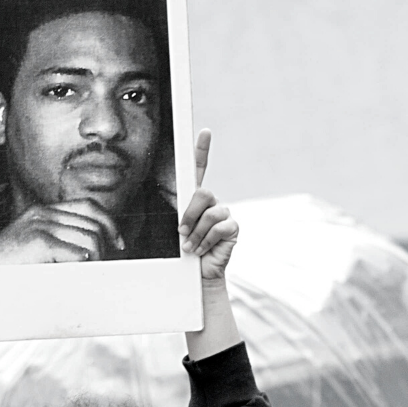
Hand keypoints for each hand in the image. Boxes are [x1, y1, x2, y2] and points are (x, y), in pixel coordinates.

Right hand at [0, 199, 123, 263]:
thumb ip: (60, 243)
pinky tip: (79, 275)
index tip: (118, 245)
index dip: (110, 225)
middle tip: (108, 265)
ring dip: (98, 261)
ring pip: (92, 239)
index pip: (89, 207)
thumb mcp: (33, 250)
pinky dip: (86, 267)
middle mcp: (42, 214)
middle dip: (108, 247)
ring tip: (91, 275)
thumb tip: (97, 252)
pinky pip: (80, 253)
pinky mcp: (39, 241)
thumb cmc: (3, 270)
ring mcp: (40, 225)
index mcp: (42, 212)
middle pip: (95, 224)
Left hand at [179, 130, 236, 285]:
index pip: (199, 169)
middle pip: (202, 192)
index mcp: (195, 199)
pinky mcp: (232, 227)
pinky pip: (219, 226)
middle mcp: (211, 203)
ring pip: (209, 212)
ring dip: (195, 233)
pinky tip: (203, 249)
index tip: (204, 132)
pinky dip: (206, 240)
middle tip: (181, 232)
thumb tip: (178, 219)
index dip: (203, 149)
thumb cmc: (182, 253)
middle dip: (189, 214)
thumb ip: (178, 217)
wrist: (197, 275)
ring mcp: (224, 214)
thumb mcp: (175, 231)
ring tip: (190, 247)